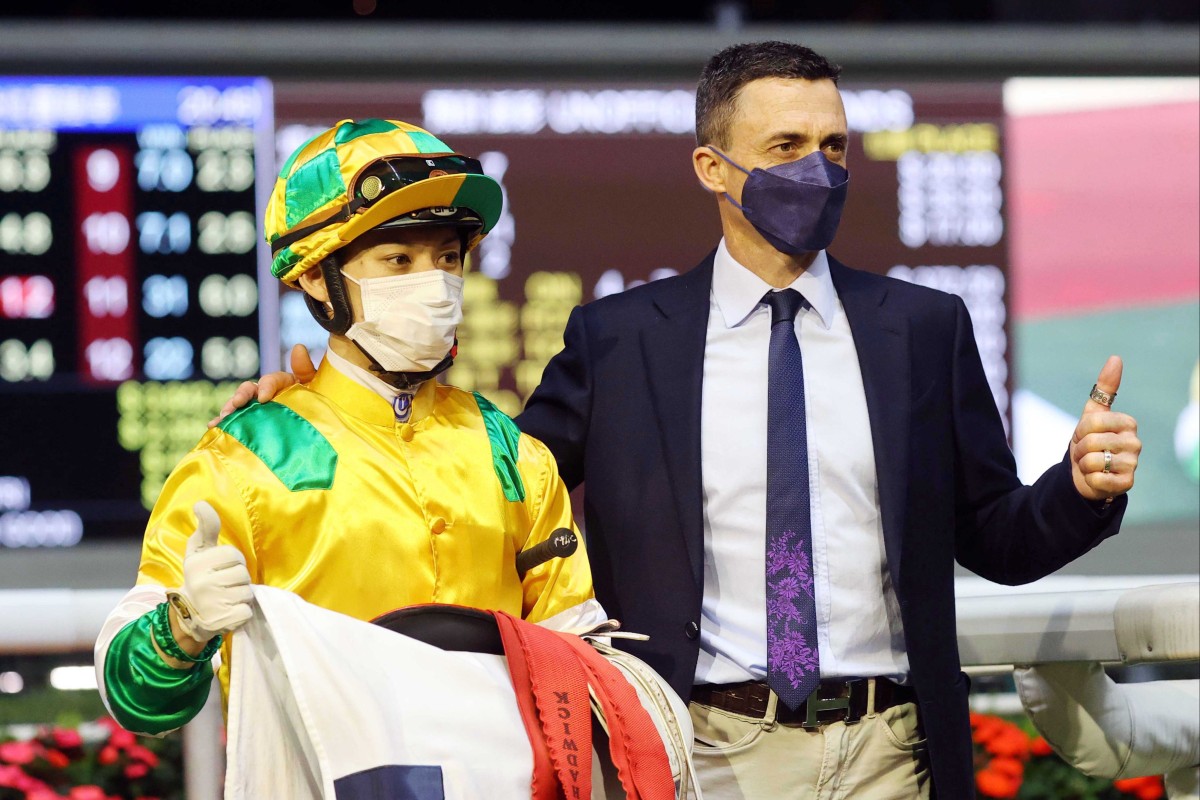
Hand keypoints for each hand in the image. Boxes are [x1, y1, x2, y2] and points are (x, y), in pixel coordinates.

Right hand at [166, 501, 252, 645]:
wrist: (188, 615)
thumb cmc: (199, 576)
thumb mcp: (198, 551)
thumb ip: (206, 528)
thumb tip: (201, 503)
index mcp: (196, 564)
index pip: (234, 555)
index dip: (232, 561)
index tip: (220, 568)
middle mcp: (202, 583)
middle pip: (243, 574)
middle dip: (238, 579)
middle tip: (223, 586)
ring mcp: (212, 604)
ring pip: (247, 593)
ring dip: (241, 596)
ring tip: (225, 598)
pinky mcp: (222, 621)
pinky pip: (247, 611)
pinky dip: (242, 613)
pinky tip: (227, 612)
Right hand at [208, 344, 316, 426]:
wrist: (324, 430)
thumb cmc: (321, 403)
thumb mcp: (318, 386)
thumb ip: (306, 369)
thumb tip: (298, 347)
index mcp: (283, 384)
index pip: (271, 381)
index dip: (266, 386)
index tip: (264, 398)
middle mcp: (268, 394)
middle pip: (249, 391)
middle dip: (240, 397)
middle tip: (235, 406)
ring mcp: (259, 410)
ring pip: (240, 406)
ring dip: (229, 410)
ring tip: (221, 420)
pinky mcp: (252, 424)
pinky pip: (237, 422)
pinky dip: (223, 424)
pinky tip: (212, 427)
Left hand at [1069, 356, 1140, 501]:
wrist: (1085, 473)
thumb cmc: (1090, 441)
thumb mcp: (1092, 413)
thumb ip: (1105, 387)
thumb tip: (1116, 358)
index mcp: (1128, 423)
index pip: (1091, 422)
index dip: (1080, 431)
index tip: (1085, 435)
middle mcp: (1135, 442)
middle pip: (1090, 441)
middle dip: (1079, 449)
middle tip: (1086, 452)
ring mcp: (1133, 464)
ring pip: (1092, 461)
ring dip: (1083, 464)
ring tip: (1090, 465)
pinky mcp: (1127, 484)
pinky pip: (1097, 479)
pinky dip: (1089, 479)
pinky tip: (1097, 478)